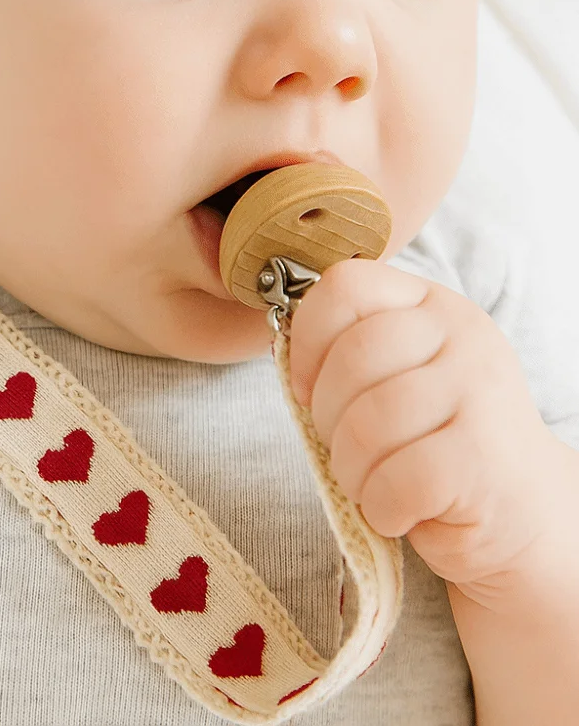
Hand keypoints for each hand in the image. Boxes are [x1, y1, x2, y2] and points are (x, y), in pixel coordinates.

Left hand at [288, 257, 560, 602]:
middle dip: (328, 415)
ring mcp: (479, 391)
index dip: (308, 339)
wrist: (517, 512)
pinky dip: (381, 506)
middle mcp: (461, 334)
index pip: (345, 286)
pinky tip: (401, 509)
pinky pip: (395, 479)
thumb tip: (280, 345)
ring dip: (352, 469)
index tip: (307, 386)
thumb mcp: (392, 375)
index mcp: (430, 304)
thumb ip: (345, 350)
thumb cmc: (430, 441)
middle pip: (352, 356)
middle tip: (347, 447)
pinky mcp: (482, 457)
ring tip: (373, 481)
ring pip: (368, 422)